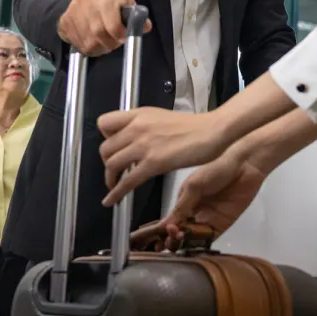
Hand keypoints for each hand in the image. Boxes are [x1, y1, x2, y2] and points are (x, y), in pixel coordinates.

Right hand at [57, 0, 149, 56]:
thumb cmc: (113, 1)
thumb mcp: (127, 2)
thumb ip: (136, 15)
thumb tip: (146, 26)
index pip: (112, 20)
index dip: (119, 33)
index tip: (123, 38)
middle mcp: (89, 0)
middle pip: (98, 32)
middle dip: (109, 43)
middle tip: (114, 44)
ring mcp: (74, 10)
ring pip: (87, 40)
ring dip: (98, 47)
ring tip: (104, 43)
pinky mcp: (65, 20)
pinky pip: (76, 42)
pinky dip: (87, 48)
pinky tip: (93, 43)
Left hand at [99, 107, 226, 204]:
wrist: (212, 131)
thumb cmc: (194, 126)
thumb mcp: (162, 118)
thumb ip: (146, 126)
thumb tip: (137, 139)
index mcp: (139, 115)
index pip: (104, 123)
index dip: (106, 137)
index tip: (115, 146)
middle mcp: (137, 127)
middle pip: (105, 148)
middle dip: (107, 162)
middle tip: (118, 169)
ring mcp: (144, 145)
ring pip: (111, 164)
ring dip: (110, 178)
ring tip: (115, 185)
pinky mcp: (153, 163)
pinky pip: (126, 181)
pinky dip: (115, 193)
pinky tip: (111, 201)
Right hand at [159, 155, 267, 243]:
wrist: (244, 167)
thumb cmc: (216, 169)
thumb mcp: (194, 186)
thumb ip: (181, 207)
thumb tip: (164, 226)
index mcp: (184, 201)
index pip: (171, 220)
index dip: (164, 230)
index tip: (158, 238)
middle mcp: (194, 212)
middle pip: (179, 231)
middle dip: (171, 239)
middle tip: (166, 245)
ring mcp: (208, 220)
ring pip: (192, 237)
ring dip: (183, 243)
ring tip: (177, 245)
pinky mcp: (221, 225)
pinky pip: (208, 239)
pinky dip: (199, 245)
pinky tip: (192, 248)